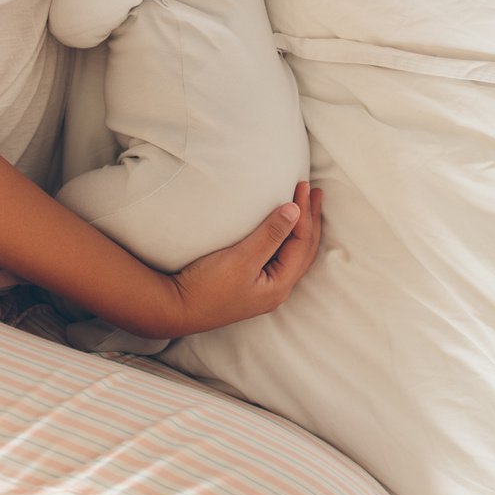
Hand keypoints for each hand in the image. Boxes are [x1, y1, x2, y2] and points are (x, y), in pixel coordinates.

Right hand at [167, 181, 322, 335]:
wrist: (177, 309)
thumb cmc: (207, 286)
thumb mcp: (241, 258)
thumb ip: (269, 234)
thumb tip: (295, 210)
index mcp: (279, 284)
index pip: (301, 242)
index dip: (305, 212)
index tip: (304, 185)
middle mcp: (277, 288)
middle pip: (304, 250)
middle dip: (311, 220)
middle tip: (317, 192)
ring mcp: (265, 288)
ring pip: (294, 254)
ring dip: (302, 229)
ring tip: (307, 207)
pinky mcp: (252, 284)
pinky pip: (281, 257)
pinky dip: (288, 239)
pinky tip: (284, 231)